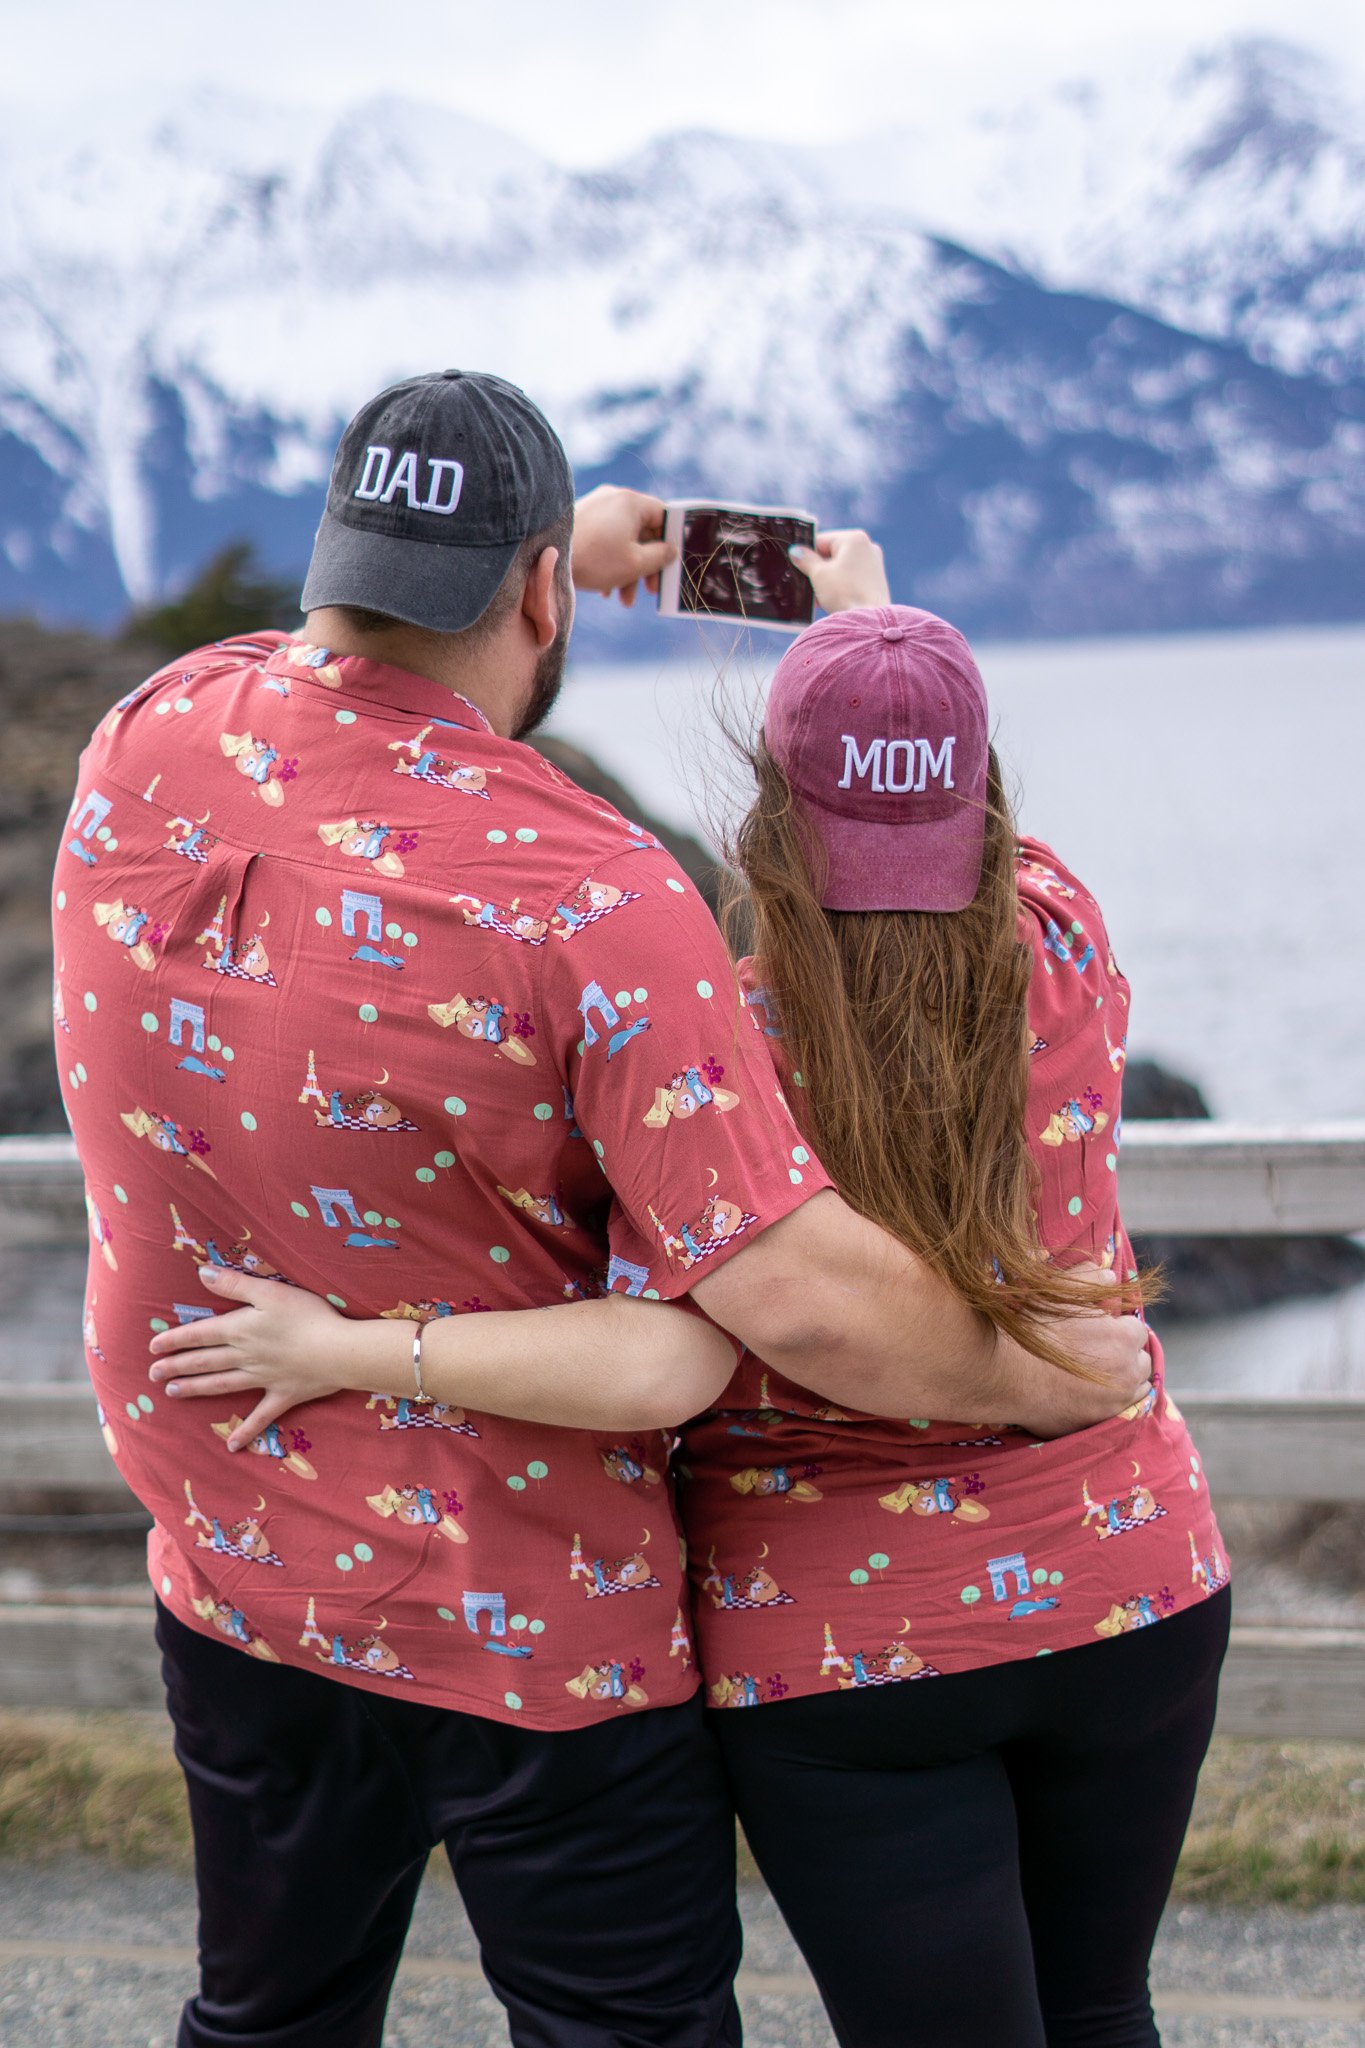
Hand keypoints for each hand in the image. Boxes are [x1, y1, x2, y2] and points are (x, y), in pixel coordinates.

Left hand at [147, 1267, 364, 1448]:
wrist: (339, 1351)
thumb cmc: (308, 1316)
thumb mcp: (270, 1291)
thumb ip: (234, 1284)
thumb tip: (202, 1273)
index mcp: (241, 1329)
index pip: (200, 1334)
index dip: (175, 1340)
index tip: (153, 1347)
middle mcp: (245, 1357)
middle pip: (205, 1361)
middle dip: (177, 1366)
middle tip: (152, 1374)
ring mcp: (263, 1379)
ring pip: (222, 1385)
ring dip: (196, 1389)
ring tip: (173, 1393)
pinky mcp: (283, 1396)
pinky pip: (261, 1417)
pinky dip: (247, 1431)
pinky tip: (233, 1446)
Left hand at [571, 485, 675, 608]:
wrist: (544, 558)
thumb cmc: (594, 559)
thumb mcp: (636, 563)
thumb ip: (661, 556)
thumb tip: (671, 551)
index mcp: (632, 502)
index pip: (664, 516)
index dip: (672, 540)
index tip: (672, 562)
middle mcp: (614, 499)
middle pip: (643, 532)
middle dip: (647, 565)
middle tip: (650, 589)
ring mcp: (595, 508)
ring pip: (623, 540)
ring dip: (628, 571)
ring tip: (624, 600)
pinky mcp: (581, 522)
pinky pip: (605, 541)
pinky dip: (610, 563)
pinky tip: (604, 590)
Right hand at [789, 529, 890, 613]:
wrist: (867, 622)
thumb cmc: (845, 594)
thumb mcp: (818, 574)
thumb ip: (805, 560)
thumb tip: (796, 551)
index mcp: (854, 539)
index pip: (821, 540)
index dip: (806, 553)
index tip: (796, 565)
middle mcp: (867, 547)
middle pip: (832, 554)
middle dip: (817, 569)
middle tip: (806, 583)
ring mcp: (873, 564)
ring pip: (841, 567)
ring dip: (826, 580)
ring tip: (817, 596)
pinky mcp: (875, 581)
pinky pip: (850, 578)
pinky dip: (838, 586)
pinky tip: (828, 600)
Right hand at [1005, 1288, 1154, 1439]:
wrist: (1003, 1370)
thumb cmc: (1031, 1327)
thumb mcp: (1059, 1291)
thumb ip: (1090, 1278)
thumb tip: (1111, 1276)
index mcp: (1123, 1337)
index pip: (1136, 1330)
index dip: (1117, 1328)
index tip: (1100, 1329)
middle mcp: (1127, 1372)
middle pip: (1141, 1361)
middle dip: (1126, 1355)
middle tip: (1099, 1352)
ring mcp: (1114, 1402)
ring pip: (1135, 1389)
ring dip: (1124, 1380)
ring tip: (1098, 1374)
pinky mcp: (1097, 1422)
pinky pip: (1119, 1413)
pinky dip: (1112, 1403)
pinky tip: (1092, 1395)